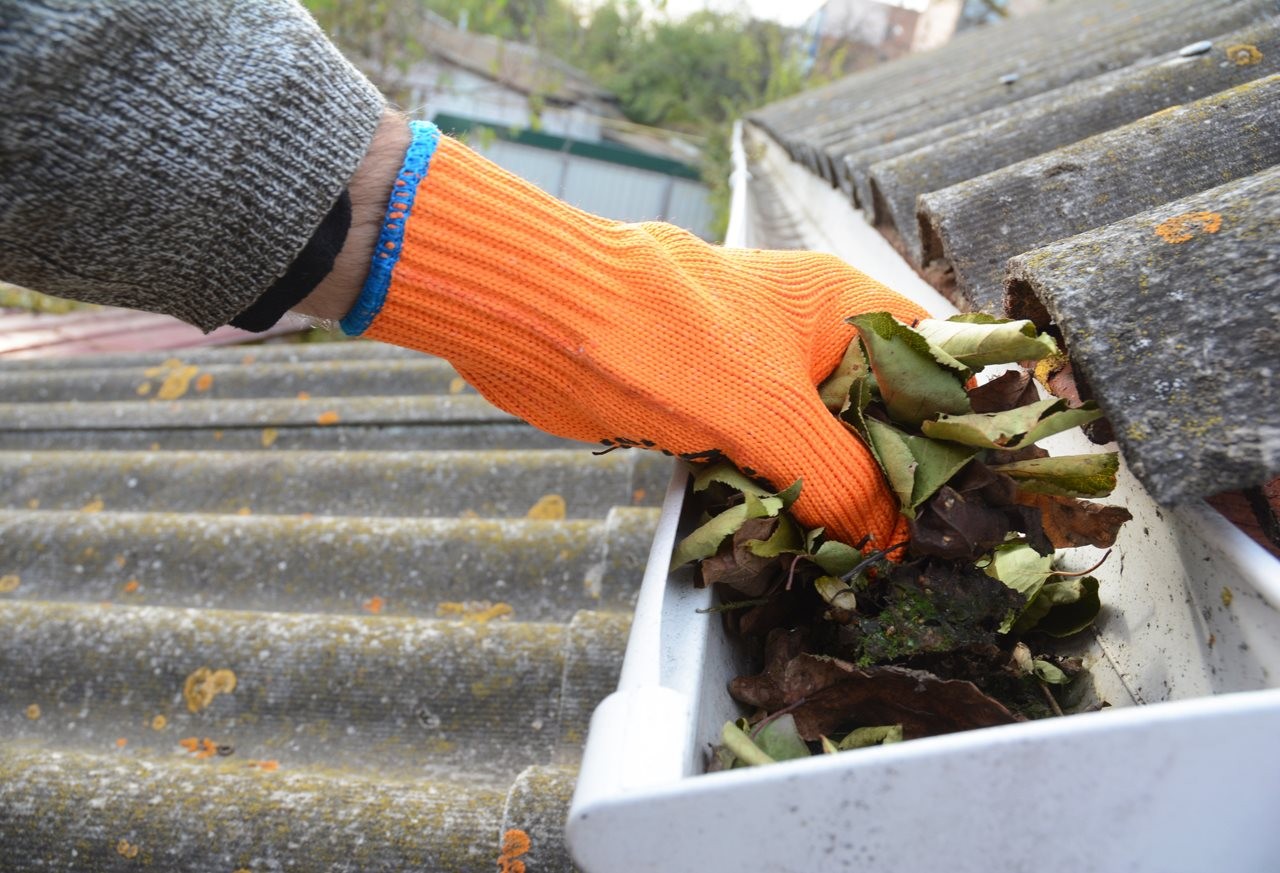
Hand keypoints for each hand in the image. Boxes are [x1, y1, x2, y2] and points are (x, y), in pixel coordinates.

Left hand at [345, 123, 929, 547]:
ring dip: (838, 500)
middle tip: (925, 551)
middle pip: (883, 415)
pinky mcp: (717, 413)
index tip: (981, 496)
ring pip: (824, 447)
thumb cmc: (660, 337)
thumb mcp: (768, 413)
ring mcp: (763, 378)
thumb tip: (888, 542)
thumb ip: (838, 476)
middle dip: (899, 479)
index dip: (965, 426)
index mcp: (845, 308)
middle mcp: (813, 339)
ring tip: (871, 564)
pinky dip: (783, 503)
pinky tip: (801, 547)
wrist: (544, 321)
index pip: (939, 363)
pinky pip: (770, 464)